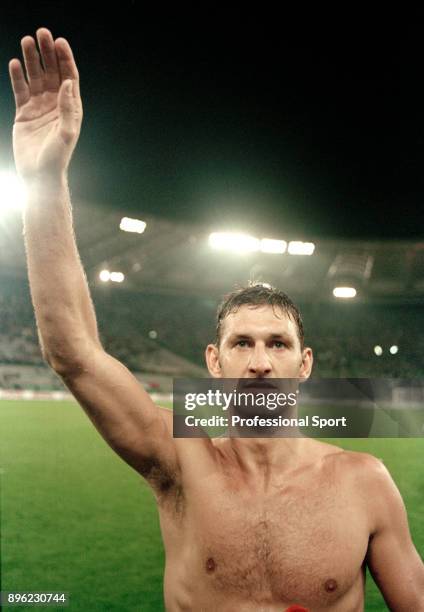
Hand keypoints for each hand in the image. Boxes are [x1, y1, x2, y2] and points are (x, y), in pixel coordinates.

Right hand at [9, 28, 82, 181]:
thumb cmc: (57, 158)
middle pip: (52, 73)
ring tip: (26, 40)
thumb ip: (67, 108)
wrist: (39, 176)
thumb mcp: (66, 133)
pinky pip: (20, 90)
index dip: (65, 59)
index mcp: (71, 108)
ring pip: (35, 78)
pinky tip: (14, 63)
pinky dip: (17, 77)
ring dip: (31, 59)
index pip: (69, 77)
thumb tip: (67, 83)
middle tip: (42, 33)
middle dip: (47, 53)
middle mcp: (56, 105)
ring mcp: (39, 108)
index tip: (59, 42)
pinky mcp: (24, 114)